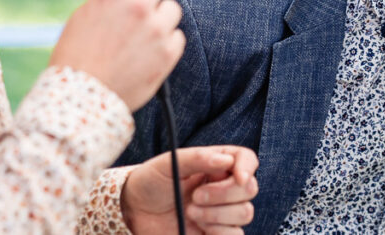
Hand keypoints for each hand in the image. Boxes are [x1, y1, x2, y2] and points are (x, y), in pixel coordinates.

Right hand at [49, 0, 184, 110]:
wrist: (82, 99)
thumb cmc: (76, 56)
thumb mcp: (85, 14)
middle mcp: (138, 6)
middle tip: (137, 7)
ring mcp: (157, 30)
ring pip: (172, 7)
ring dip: (160, 16)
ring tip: (142, 33)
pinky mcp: (169, 54)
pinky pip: (178, 36)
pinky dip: (166, 42)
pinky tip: (148, 51)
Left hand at [121, 146, 258, 233]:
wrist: (134, 213)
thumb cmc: (150, 182)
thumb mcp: (167, 163)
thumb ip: (196, 158)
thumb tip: (226, 160)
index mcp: (215, 164)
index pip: (246, 159)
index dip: (247, 167)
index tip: (238, 177)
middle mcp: (223, 187)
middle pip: (250, 188)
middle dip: (224, 193)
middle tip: (195, 196)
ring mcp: (222, 212)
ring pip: (245, 213)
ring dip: (217, 214)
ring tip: (190, 212)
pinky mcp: (217, 234)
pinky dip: (219, 232)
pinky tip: (199, 227)